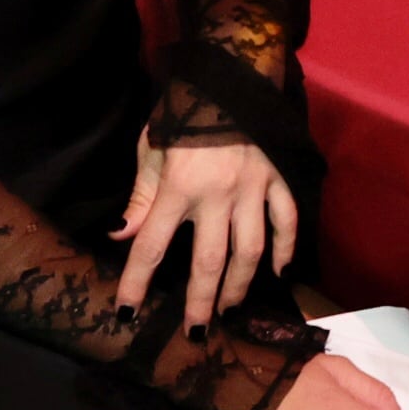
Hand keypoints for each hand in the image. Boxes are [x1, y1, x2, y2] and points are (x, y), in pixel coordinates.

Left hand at [114, 132, 298, 326]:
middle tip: (195, 332)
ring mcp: (252, 188)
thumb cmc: (182, 114)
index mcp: (178, 187)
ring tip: (230, 308)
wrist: (229, 77)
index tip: (127, 312)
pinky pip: (286, 219)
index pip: (150, 246)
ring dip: (240, 284)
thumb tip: (122, 236)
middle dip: (200, 301)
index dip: (136, 282)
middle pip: (208, 260)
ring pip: (250, 249)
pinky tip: (279, 272)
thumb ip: (141, 196)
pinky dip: (285, 247)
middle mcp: (217, 194)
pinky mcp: (277, 178)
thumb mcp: (152, 149)